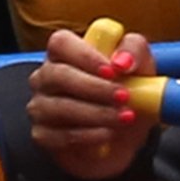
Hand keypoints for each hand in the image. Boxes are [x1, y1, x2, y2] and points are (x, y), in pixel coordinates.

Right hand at [25, 20, 152, 180]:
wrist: (124, 137)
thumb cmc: (125, 94)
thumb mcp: (139, 67)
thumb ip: (134, 51)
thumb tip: (122, 61)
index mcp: (65, 53)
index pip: (61, 43)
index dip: (85, 55)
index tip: (112, 71)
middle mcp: (47, 77)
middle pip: (58, 75)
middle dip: (94, 87)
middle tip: (123, 97)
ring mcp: (40, 106)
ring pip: (59, 107)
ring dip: (96, 113)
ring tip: (124, 118)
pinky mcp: (43, 135)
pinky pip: (60, 135)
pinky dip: (88, 135)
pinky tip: (108, 133)